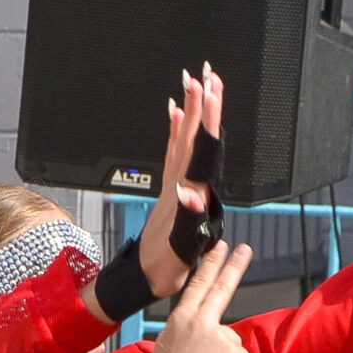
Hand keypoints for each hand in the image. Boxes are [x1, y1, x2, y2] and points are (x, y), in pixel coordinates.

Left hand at [134, 70, 219, 299]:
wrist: (141, 277)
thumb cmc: (164, 267)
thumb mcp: (180, 250)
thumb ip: (188, 220)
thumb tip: (191, 193)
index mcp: (188, 196)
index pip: (202, 150)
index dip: (207, 120)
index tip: (211, 91)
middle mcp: (181, 186)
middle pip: (193, 139)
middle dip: (201, 106)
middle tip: (205, 75)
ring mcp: (173, 187)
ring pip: (183, 141)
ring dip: (189, 112)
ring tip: (193, 83)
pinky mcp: (169, 192)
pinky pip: (171, 154)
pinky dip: (174, 131)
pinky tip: (174, 113)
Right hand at [150, 243, 254, 352]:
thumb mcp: (170, 343)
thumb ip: (190, 330)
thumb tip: (208, 330)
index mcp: (181, 318)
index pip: (199, 284)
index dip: (211, 264)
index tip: (220, 246)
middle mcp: (200, 321)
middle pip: (221, 288)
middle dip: (234, 266)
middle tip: (245, 248)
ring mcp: (219, 335)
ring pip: (231, 340)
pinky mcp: (233, 352)